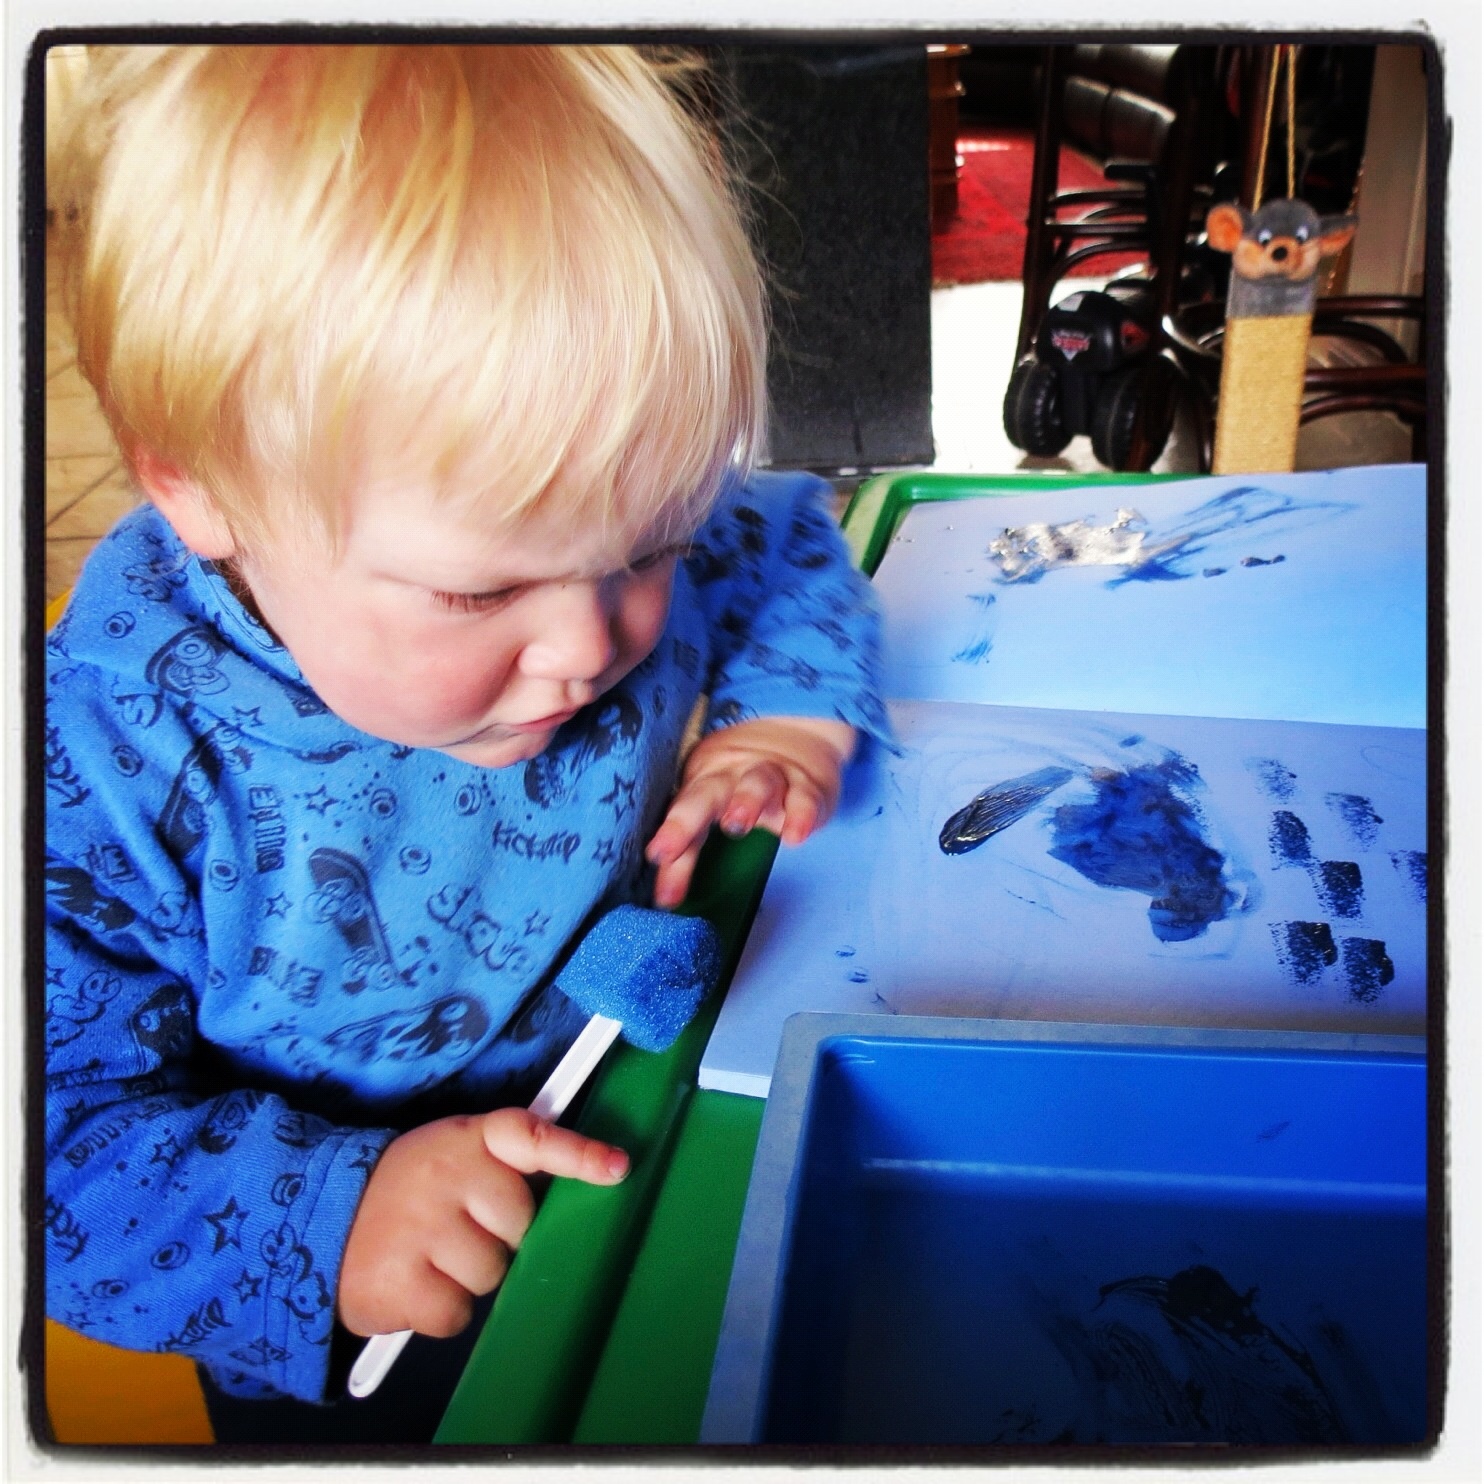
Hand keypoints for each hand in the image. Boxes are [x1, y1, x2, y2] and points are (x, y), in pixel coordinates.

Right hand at [337, 1108, 628, 1337]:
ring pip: (490, 1274)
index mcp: (467, 1139)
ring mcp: (422, 1228)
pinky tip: (414, 1285)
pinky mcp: (399, 1281)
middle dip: (498, 1236)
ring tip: (429, 1257)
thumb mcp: (452, 1156)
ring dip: (466, 1277)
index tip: (617, 1169)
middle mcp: (446, 1175)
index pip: (529, 1135)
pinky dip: (439, 1311)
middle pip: (519, 1224)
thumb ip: (505, 1164)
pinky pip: (456, 1314)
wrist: (322, 1222)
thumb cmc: (409, 1192)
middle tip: (457, 1229)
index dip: (577, 1153)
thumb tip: (582, 1183)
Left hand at [646, 715, 855, 908]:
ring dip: (746, 800)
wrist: (798, 737)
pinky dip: (800, 815)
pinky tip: (795, 836)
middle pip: (707, 792)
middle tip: (669, 847)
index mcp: (703, 781)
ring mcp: (772, 777)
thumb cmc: (740, 783)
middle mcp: (733, 775)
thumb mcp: (709, 811)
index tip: (656, 858)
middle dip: (686, 818)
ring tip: (736, 823)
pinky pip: (805, 799)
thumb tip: (665, 899)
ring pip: (759, 782)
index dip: (669, 835)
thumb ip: (686, 856)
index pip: (680, 811)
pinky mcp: (808, 788)